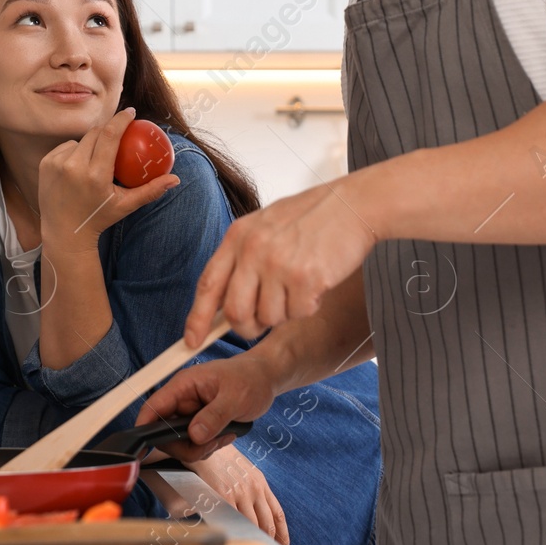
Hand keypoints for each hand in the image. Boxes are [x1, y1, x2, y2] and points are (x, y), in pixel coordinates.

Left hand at [38, 108, 178, 253]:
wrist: (64, 232)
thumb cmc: (99, 218)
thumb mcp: (126, 205)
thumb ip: (151, 191)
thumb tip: (176, 179)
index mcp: (95, 175)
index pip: (109, 135)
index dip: (121, 119)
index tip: (130, 112)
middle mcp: (74, 167)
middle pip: (95, 134)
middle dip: (107, 130)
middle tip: (117, 133)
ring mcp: (57, 164)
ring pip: (80, 140)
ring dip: (90, 144)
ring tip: (96, 159)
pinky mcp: (46, 163)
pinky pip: (65, 147)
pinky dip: (74, 152)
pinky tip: (77, 167)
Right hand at [137, 352, 279, 454]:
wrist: (264, 378)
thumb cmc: (250, 378)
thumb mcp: (235, 397)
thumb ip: (214, 416)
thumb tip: (194, 435)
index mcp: (183, 386)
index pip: (152, 408)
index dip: (146, 429)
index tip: (150, 449)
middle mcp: (182, 400)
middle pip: (164, 433)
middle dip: (186, 446)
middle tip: (210, 444)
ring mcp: (190, 413)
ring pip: (180, 443)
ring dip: (200, 448)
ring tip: (223, 436)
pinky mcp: (200, 423)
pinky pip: (194, 444)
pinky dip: (208, 446)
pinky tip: (225, 435)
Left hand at [182, 176, 378, 343]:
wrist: (354, 204)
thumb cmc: (312, 217)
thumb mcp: (265, 225)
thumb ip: (243, 258)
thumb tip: (223, 304)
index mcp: (238, 235)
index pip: (208, 284)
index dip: (196, 317)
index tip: (191, 340)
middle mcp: (254, 249)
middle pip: (235, 312)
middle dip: (247, 326)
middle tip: (263, 320)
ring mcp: (279, 264)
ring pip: (269, 317)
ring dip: (285, 312)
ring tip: (300, 285)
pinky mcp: (306, 277)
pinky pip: (298, 314)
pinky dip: (308, 307)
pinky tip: (317, 282)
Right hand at [187, 445, 289, 544]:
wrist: (205, 441)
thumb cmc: (221, 457)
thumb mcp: (243, 470)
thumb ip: (250, 489)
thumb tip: (252, 512)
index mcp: (260, 483)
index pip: (277, 513)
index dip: (283, 533)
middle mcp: (254, 488)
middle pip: (267, 523)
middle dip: (270, 541)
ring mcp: (240, 492)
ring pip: (251, 524)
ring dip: (252, 539)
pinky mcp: (223, 494)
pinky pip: (232, 519)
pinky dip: (234, 531)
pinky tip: (235, 540)